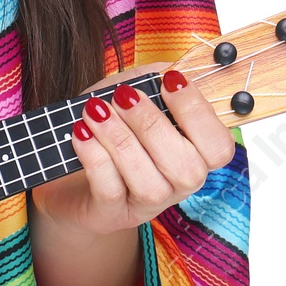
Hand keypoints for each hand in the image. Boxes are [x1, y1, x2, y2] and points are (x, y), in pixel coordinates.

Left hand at [30, 59, 237, 239]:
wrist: (64, 174)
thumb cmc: (107, 130)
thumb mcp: (129, 97)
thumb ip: (152, 80)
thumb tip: (171, 70)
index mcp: (191, 155)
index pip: (220, 148)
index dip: (199, 113)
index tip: (171, 80)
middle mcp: (174, 186)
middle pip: (188, 170)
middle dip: (153, 125)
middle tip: (123, 96)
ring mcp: (143, 206)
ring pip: (149, 184)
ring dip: (120, 140)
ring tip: (95, 110)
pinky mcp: (109, 216)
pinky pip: (110, 191)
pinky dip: (95, 157)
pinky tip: (81, 133)